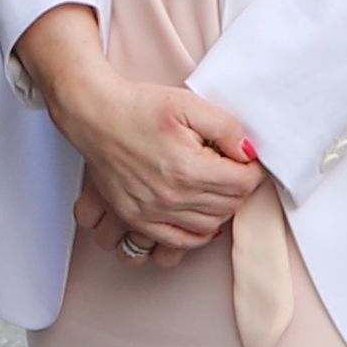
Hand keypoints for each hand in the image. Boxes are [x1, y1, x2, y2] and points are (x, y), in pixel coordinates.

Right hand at [15, 7, 261, 255]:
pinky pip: (178, 241)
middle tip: (230, 168)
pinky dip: (196, 234)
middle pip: (229, 206)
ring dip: (220, 209)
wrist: (94, 116)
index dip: (252, 171)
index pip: (243, 184)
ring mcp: (152, 212)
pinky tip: (200, 218)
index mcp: (189, 169)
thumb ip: (227, 128)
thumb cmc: (137, 108)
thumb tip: (249, 153)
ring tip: (214, 187)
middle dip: (237, 187)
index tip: (246, 160)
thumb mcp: (188, 104)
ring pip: (209, 227)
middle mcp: (172, 197)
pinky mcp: (137, 219)